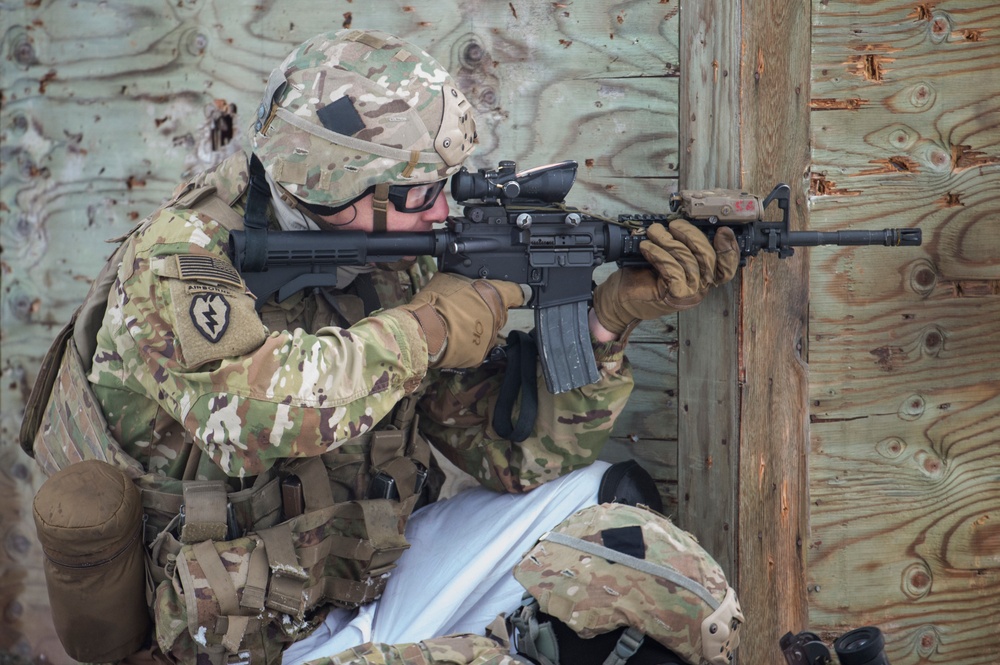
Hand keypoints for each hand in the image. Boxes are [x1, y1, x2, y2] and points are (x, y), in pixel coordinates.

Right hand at [399, 273, 523, 367]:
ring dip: (477, 328)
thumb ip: (466, 281)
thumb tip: (467, 282)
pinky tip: (454, 338)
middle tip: (465, 309)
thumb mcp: (449, 279)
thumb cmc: (434, 303)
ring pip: (488, 331)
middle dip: (486, 311)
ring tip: (456, 325)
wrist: (422, 331)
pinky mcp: (479, 356)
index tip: (513, 295)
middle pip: (499, 313)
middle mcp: (496, 317)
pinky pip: (477, 347)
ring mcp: (489, 338)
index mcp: (492, 295)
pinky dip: (468, 344)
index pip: (516, 292)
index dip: (514, 293)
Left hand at [592, 219, 739, 335]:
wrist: (622, 297)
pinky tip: (647, 247)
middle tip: (673, 225)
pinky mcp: (674, 296)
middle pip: (708, 257)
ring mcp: (690, 293)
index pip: (727, 267)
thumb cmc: (644, 275)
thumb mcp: (667, 256)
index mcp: (704, 277)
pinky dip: (659, 254)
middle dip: (690, 235)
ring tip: (653, 232)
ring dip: (668, 241)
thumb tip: (682, 223)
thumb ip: (681, 245)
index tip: (722, 230)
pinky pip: (673, 270)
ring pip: (687, 260)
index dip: (729, 249)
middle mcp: (701, 287)